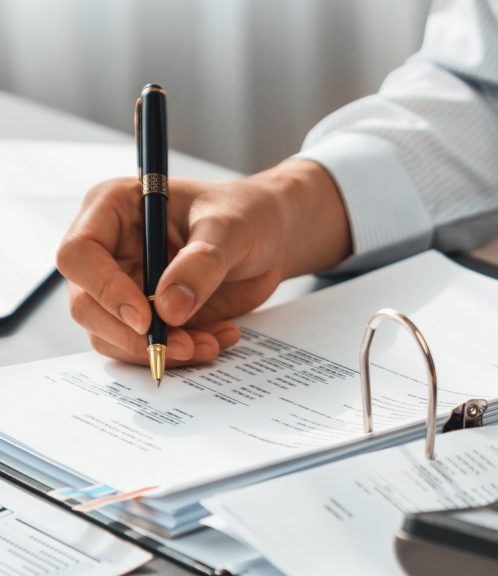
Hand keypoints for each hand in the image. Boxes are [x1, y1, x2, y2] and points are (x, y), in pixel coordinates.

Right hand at [57, 159, 349, 366]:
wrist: (272, 235)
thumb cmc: (248, 213)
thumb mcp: (231, 229)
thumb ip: (201, 264)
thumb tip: (168, 310)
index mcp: (114, 209)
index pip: (80, 254)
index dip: (104, 290)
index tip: (146, 318)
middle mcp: (110, 251)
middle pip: (87, 305)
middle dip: (133, 335)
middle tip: (183, 346)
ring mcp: (126, 286)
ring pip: (114, 335)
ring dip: (160, 350)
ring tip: (211, 344)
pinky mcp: (150, 315)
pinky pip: (148, 346)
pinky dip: (182, 353)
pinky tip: (219, 338)